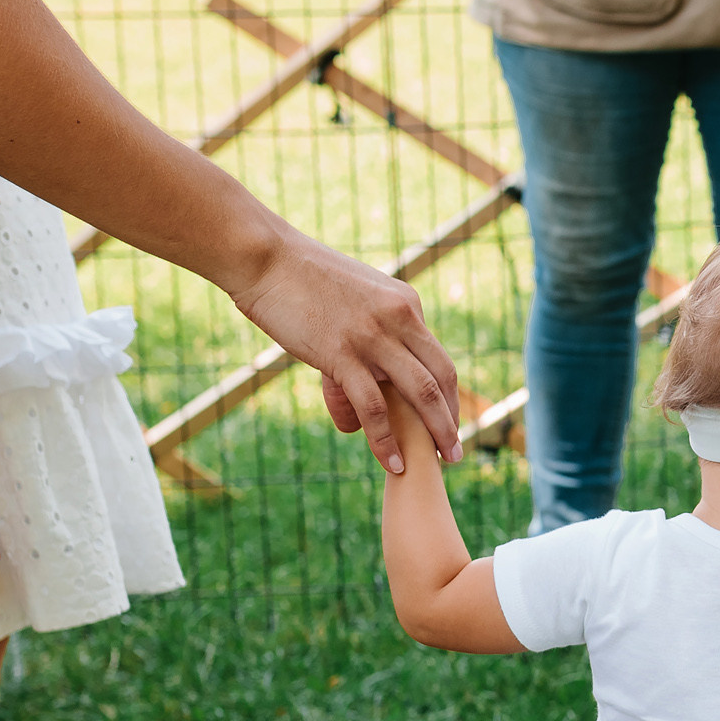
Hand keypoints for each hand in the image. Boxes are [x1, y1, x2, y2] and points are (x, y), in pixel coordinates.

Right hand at [227, 224, 460, 473]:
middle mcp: (399, 318)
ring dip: (434, 433)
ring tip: (438, 463)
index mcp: (406, 304)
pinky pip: (373, 406)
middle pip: (441, 378)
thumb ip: (368, 335)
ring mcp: (372, 336)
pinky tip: (393, 462)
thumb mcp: (353, 300)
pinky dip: (386, 439)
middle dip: (451, 420)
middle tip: (455, 451)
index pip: (439, 358)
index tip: (450, 422)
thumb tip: (366, 379)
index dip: (450, 396)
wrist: (265, 257)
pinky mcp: (341, 353)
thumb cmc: (301, 280)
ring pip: (419, 393)